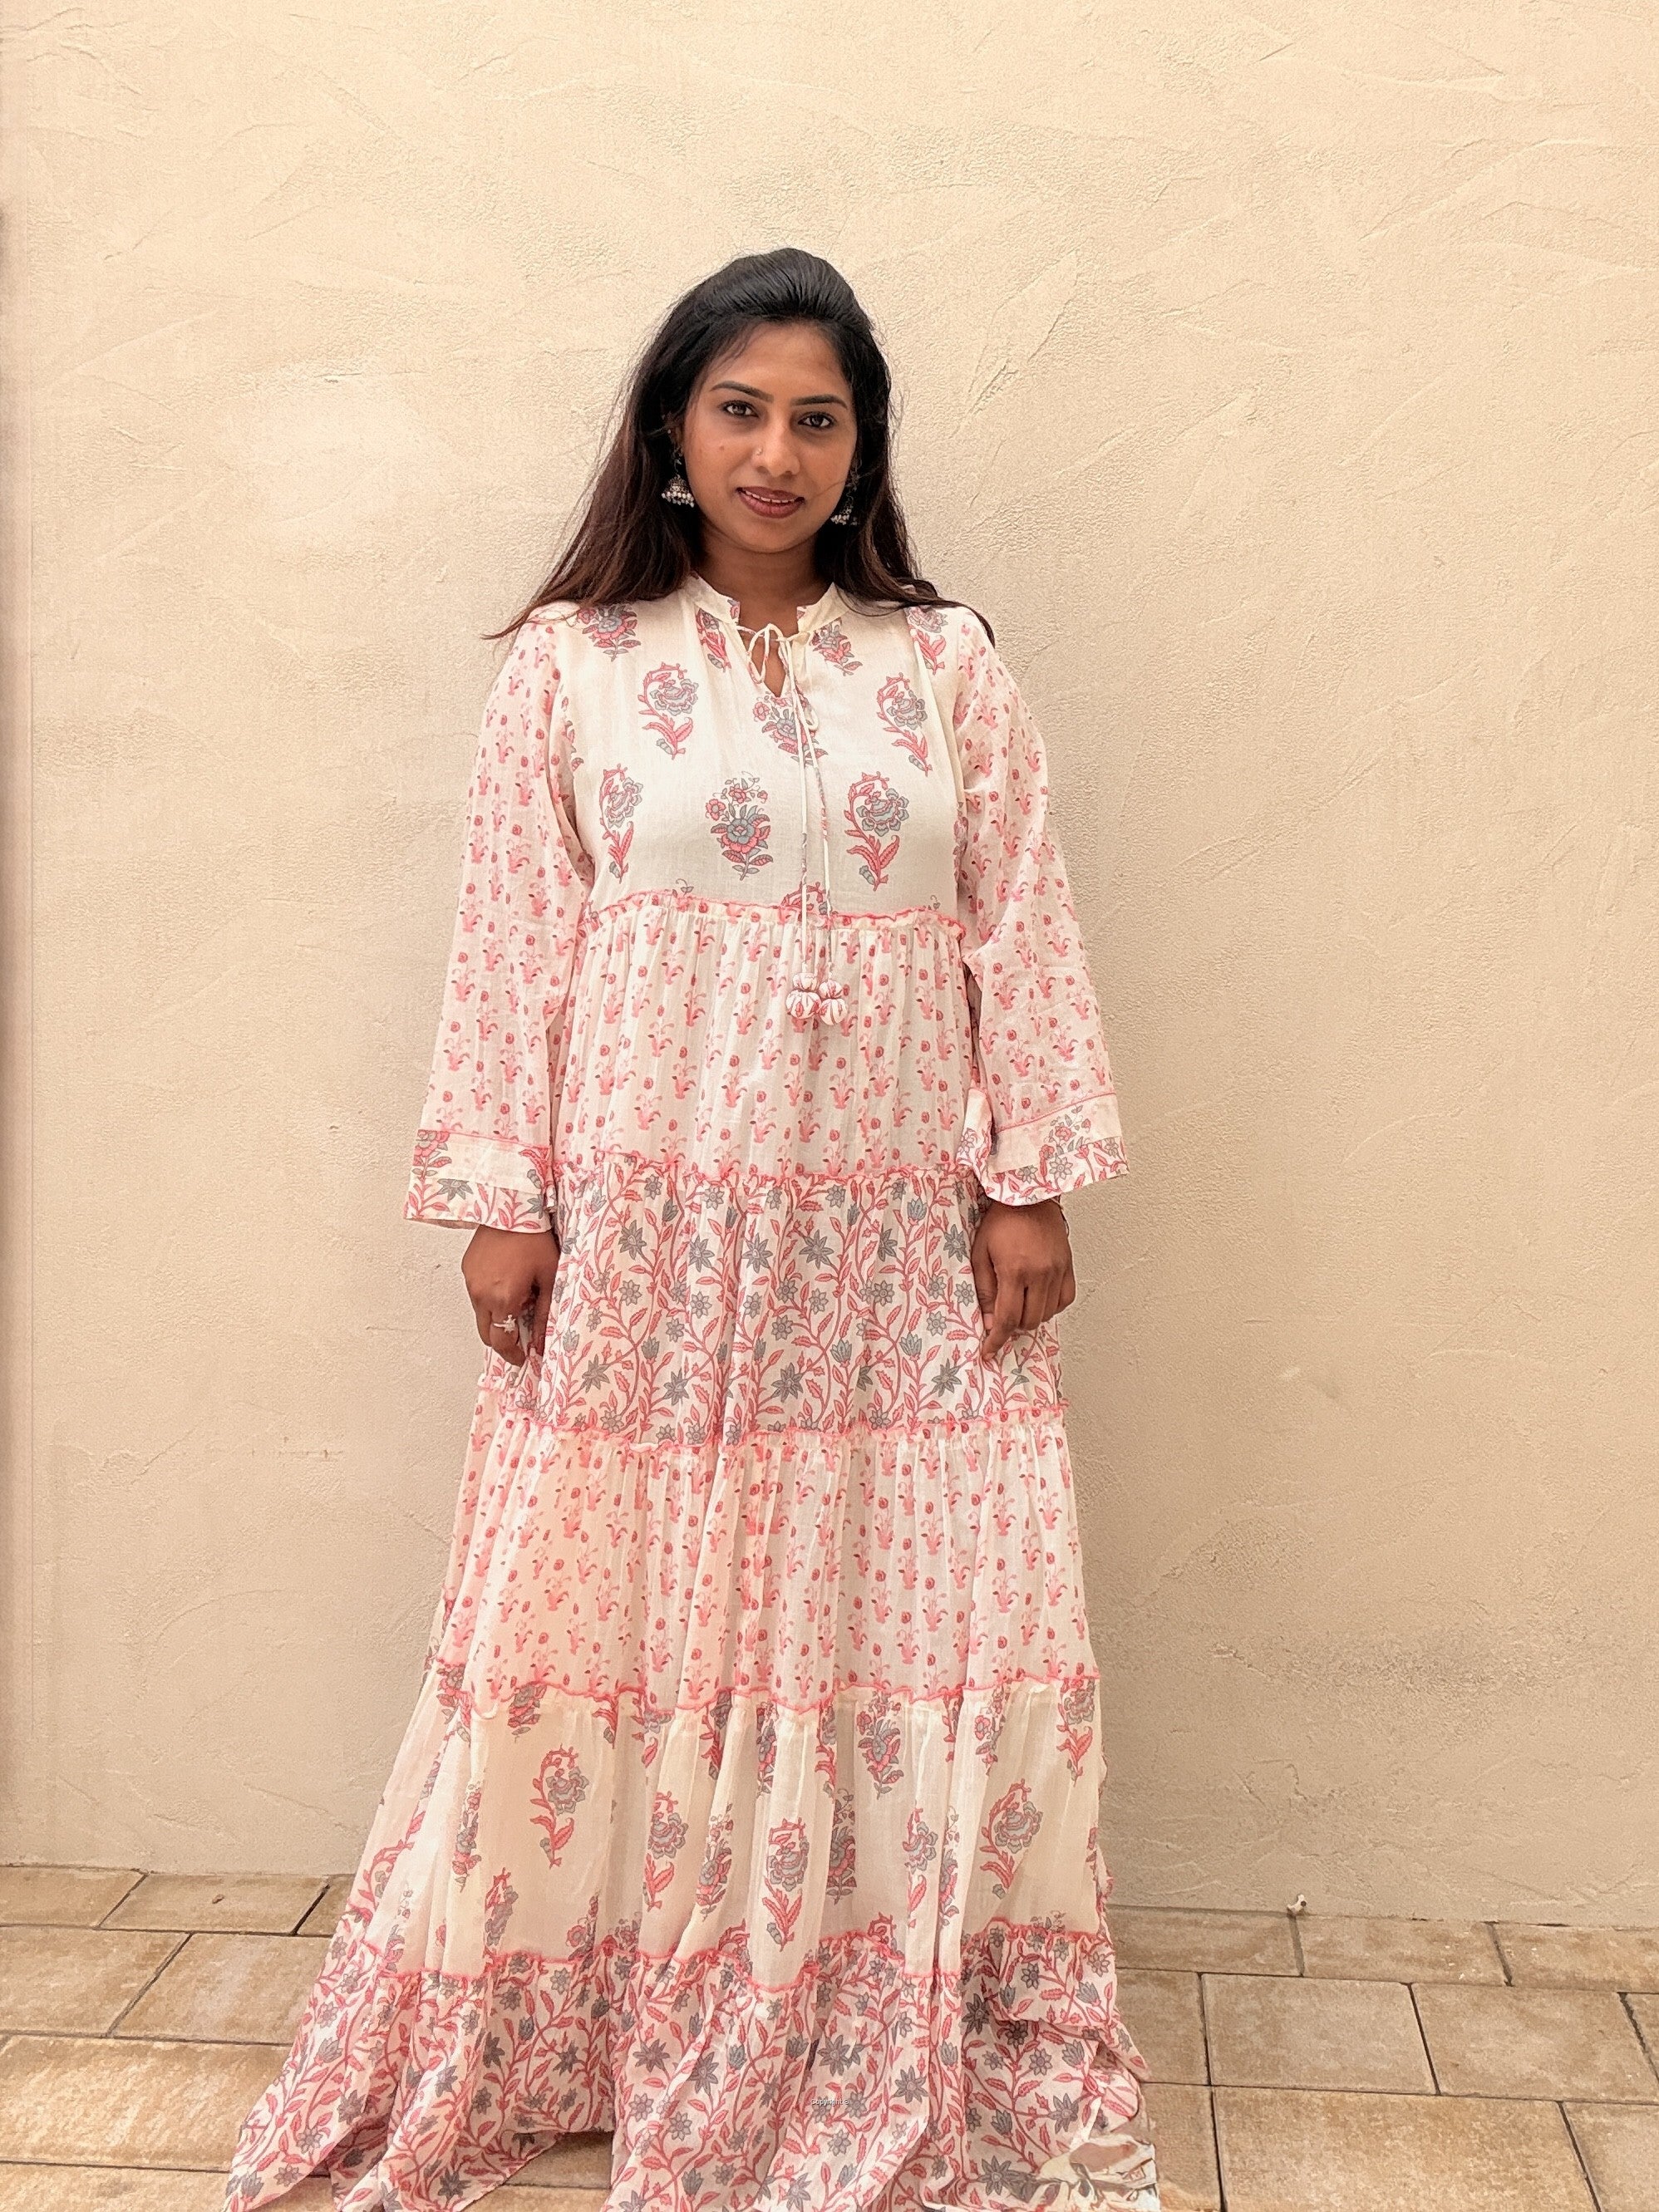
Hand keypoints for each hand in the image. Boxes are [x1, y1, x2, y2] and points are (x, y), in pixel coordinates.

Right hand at [461, 1225, 560, 1367]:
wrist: (513, 1206)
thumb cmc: (534, 1238)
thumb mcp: (549, 1278)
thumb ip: (544, 1314)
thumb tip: (542, 1342)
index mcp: (502, 1299)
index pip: (501, 1342)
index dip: (512, 1354)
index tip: (522, 1357)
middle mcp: (481, 1294)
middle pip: (486, 1333)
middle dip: (502, 1340)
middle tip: (520, 1338)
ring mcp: (471, 1281)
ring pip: (480, 1314)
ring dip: (496, 1317)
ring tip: (518, 1302)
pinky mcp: (467, 1269)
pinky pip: (476, 1293)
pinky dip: (489, 1298)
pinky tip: (506, 1284)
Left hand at [971, 1198, 1075, 1362]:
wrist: (1029, 1196)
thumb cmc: (1001, 1220)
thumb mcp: (981, 1253)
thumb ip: (985, 1290)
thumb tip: (988, 1321)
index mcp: (1014, 1270)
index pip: (1006, 1319)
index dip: (996, 1340)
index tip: (989, 1352)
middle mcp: (1040, 1273)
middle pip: (1028, 1321)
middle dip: (1012, 1326)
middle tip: (1001, 1317)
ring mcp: (1057, 1271)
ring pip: (1047, 1314)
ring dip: (1030, 1317)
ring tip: (1019, 1302)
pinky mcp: (1068, 1266)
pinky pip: (1064, 1300)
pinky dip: (1050, 1306)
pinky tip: (1038, 1298)